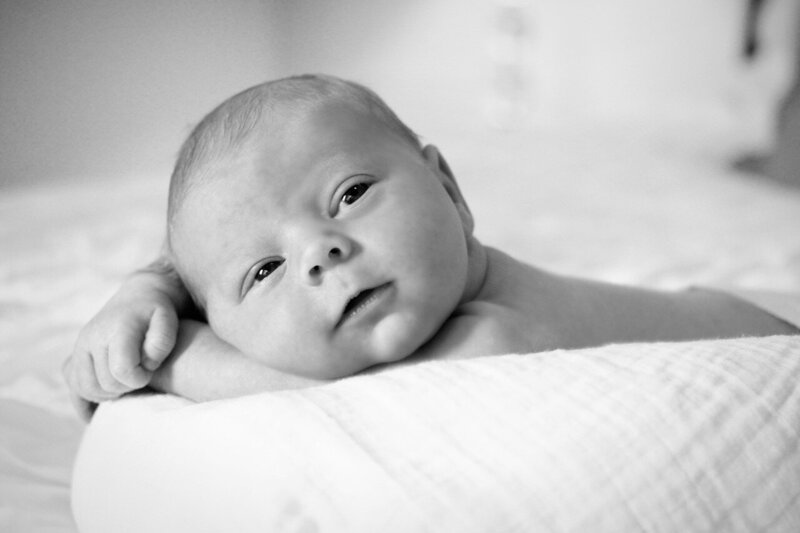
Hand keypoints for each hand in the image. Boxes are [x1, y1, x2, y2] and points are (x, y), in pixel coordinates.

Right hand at [64, 279, 178, 418]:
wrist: (139, 297)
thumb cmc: (158, 312)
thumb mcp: (168, 320)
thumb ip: (161, 341)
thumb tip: (145, 362)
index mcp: (115, 329)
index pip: (121, 371)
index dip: (139, 379)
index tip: (150, 372)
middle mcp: (91, 337)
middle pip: (104, 384)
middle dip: (127, 387)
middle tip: (142, 378)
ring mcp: (79, 346)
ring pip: (86, 389)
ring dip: (109, 395)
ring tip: (128, 384)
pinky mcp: (75, 355)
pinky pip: (73, 386)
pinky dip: (86, 400)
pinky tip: (99, 409)